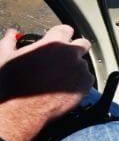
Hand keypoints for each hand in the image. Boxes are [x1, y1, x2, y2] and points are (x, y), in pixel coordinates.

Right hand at [0, 25, 93, 140]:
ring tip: (59, 80)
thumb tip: (11, 33)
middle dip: (74, 50)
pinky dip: (79, 83)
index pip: (66, 29)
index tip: (58, 41)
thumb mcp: (4, 57)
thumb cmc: (10, 84)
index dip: (61, 35)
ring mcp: (79, 69)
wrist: (19, 111)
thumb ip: (10, 41)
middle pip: (82, 44)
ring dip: (75, 69)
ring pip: (83, 64)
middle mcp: (69, 53)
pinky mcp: (85, 84)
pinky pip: (87, 79)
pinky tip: (65, 89)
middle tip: (63, 60)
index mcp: (52, 43)